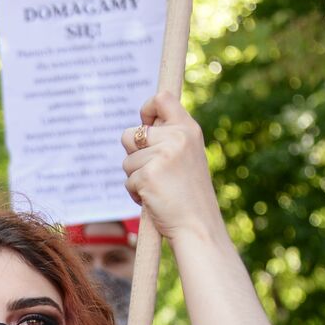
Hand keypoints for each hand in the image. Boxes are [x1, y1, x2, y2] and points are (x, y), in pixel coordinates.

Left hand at [120, 92, 223, 244]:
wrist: (197, 225)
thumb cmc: (188, 195)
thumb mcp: (186, 157)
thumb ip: (168, 140)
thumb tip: (138, 129)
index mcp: (188, 130)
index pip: (162, 99)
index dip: (146, 109)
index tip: (145, 124)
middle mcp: (177, 138)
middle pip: (130, 134)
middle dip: (134, 155)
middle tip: (155, 172)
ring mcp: (163, 155)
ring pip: (127, 161)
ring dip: (135, 177)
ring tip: (158, 189)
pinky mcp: (148, 175)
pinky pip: (128, 180)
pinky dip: (136, 193)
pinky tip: (154, 199)